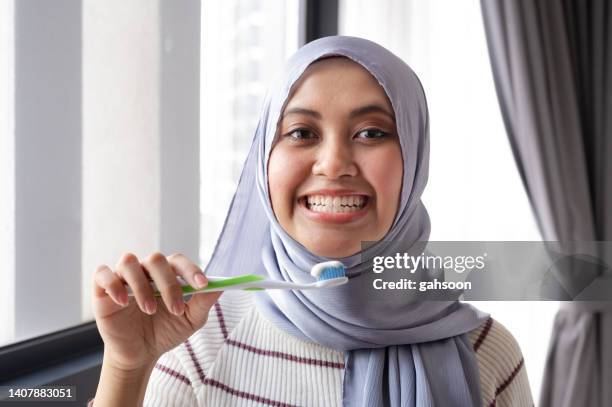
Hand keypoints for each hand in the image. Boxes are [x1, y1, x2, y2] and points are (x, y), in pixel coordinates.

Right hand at [92, 252, 221, 371]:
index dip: (191, 270)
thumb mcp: (190, 320)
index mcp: (167, 273)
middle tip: (175, 309)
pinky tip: (124, 302)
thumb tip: (220, 287)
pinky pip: (103, 274)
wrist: (140, 353)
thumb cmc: (166, 331)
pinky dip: (114, 284)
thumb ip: (203, 302)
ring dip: (142, 286)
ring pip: (130, 262)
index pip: (179, 261)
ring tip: (150, 310)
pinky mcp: (102, 289)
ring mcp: (123, 277)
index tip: (202, 285)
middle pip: (156, 259)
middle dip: (168, 284)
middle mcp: (145, 270)